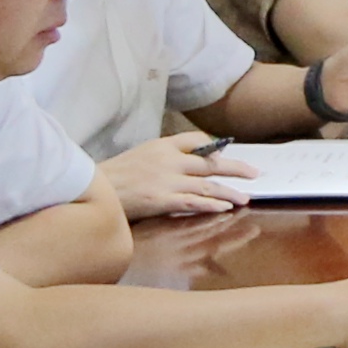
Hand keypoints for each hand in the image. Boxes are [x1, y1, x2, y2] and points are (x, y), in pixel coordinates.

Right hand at [95, 132, 254, 222]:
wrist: (92, 189)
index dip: (216, 147)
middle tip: (255, 173)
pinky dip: (211, 204)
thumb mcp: (140, 154)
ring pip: (207, 184)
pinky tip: (225, 207)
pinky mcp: (161, 200)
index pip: (196, 140)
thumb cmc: (114, 175)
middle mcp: (168, 159)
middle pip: (210, 162)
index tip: (230, 152)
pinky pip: (193, 201)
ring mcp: (166, 180)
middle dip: (236, 168)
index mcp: (162, 145)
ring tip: (246, 197)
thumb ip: (164, 156)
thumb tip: (190, 160)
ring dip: (229, 191)